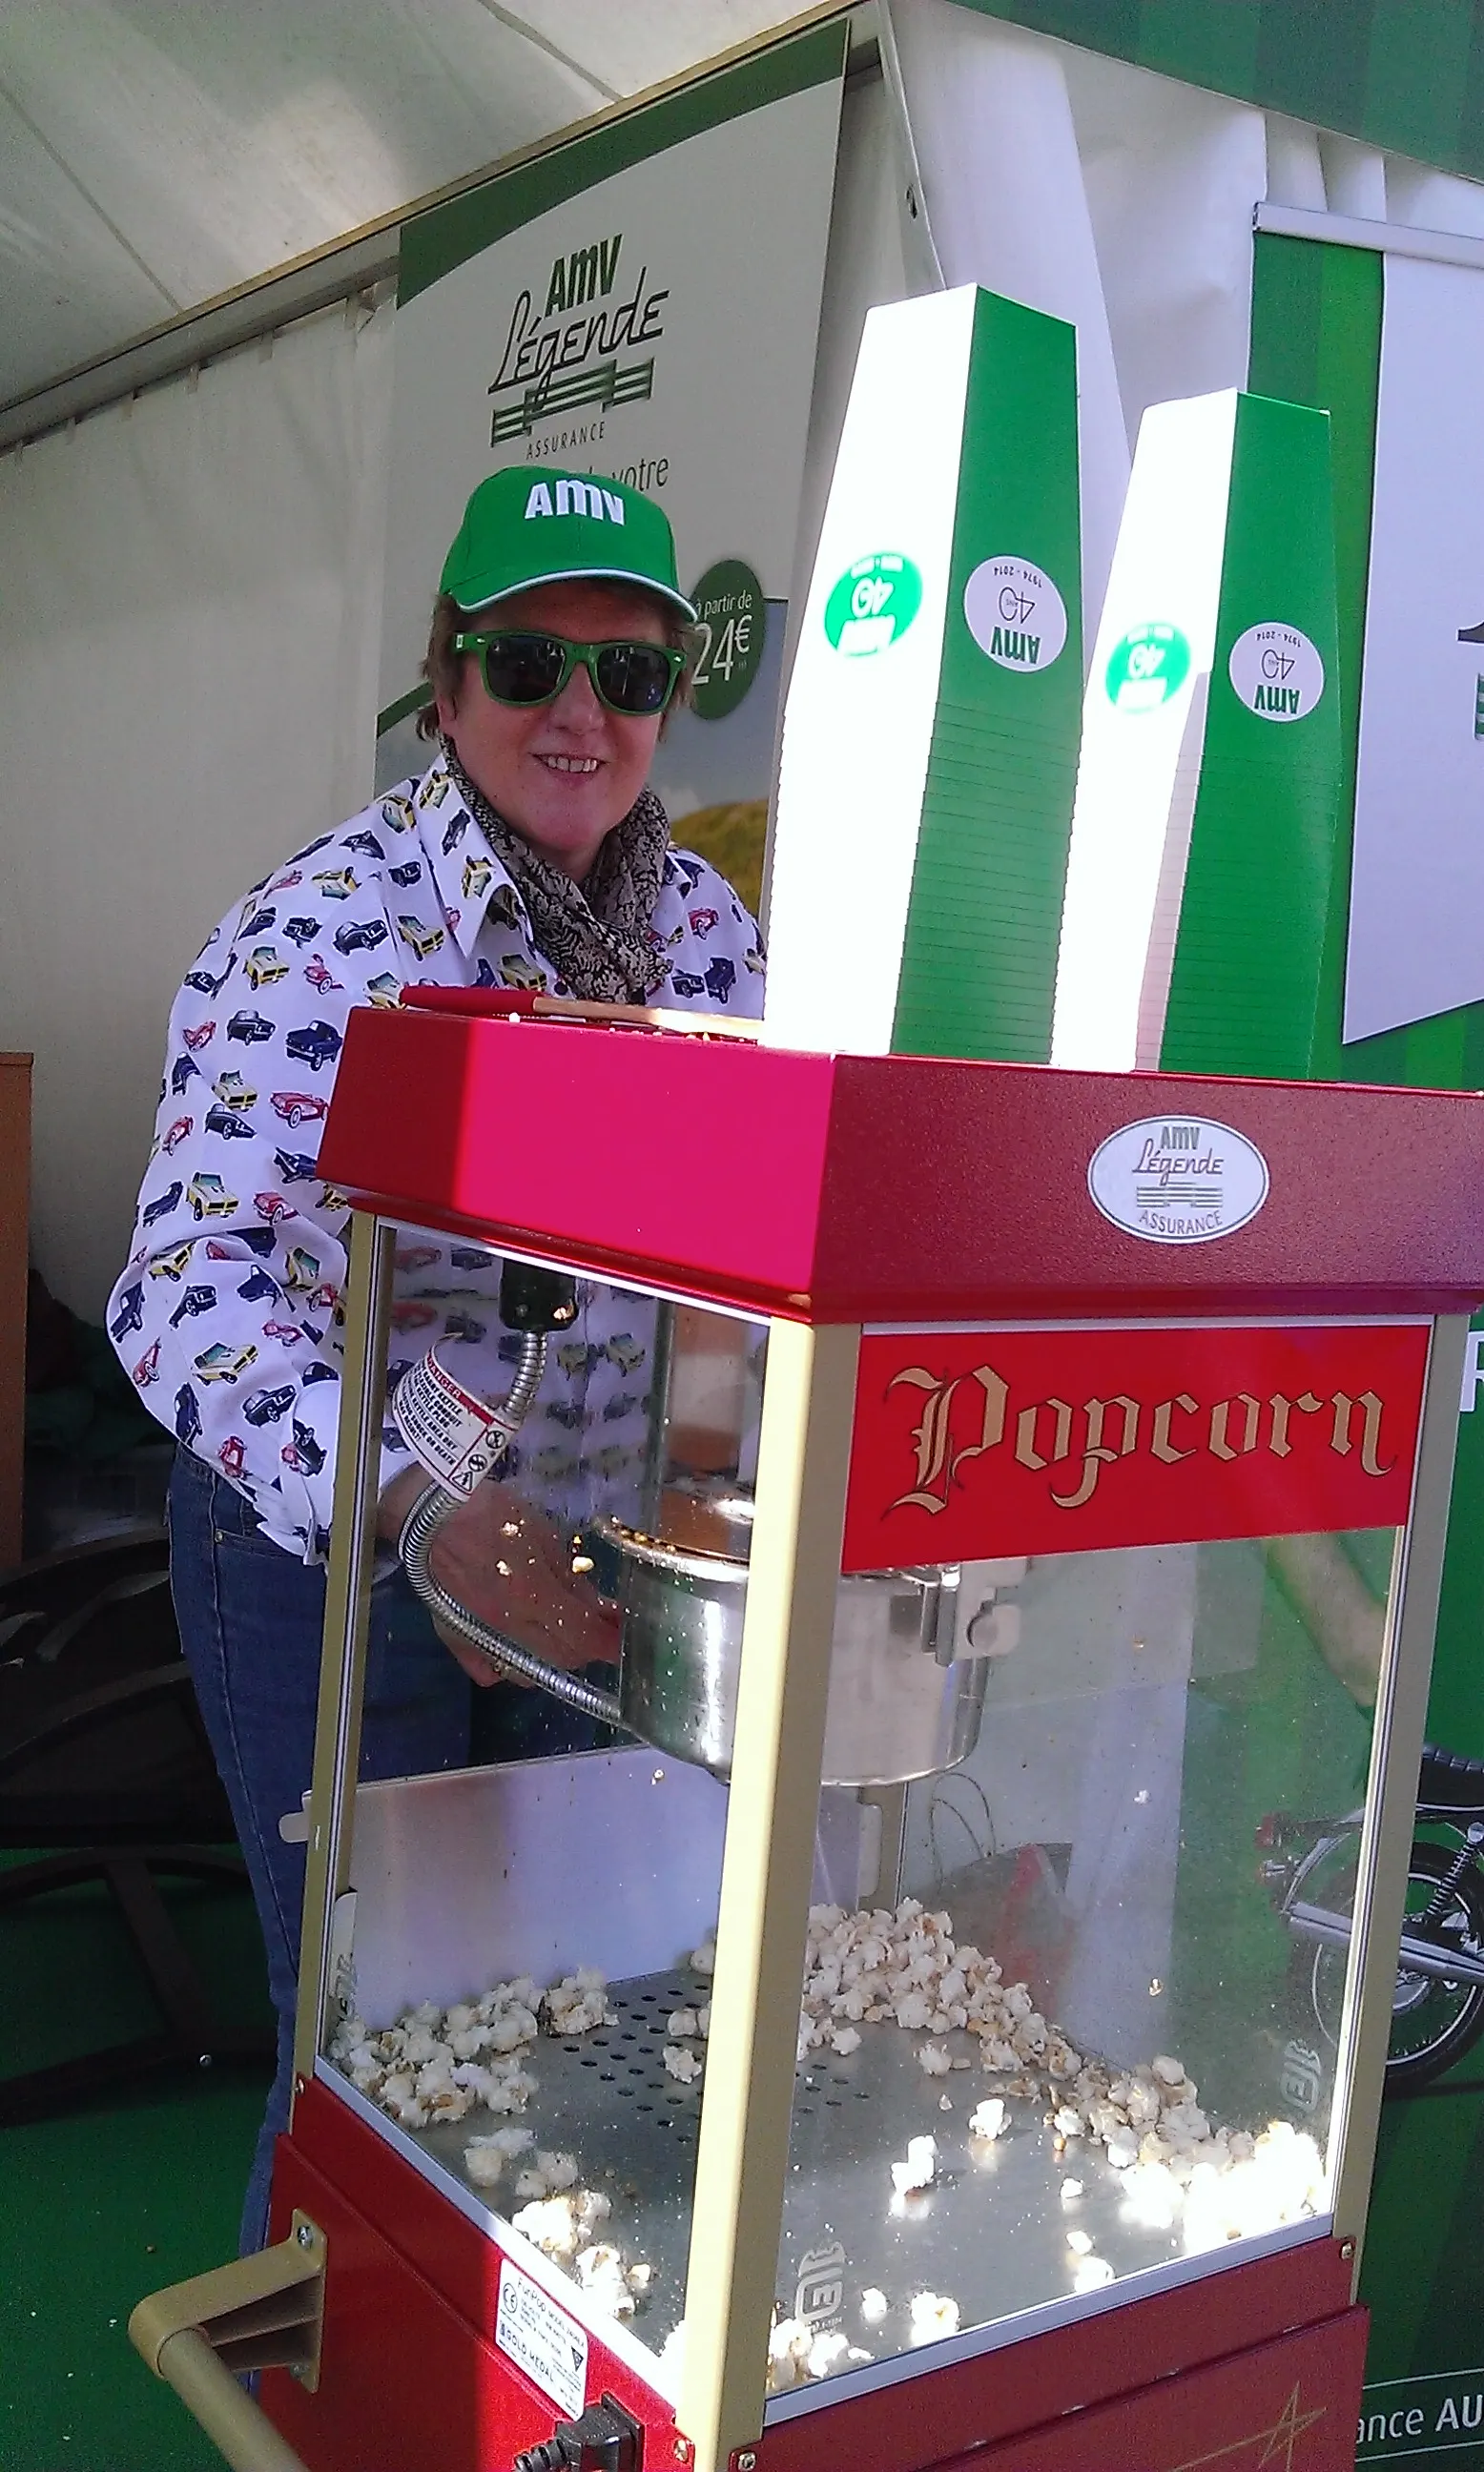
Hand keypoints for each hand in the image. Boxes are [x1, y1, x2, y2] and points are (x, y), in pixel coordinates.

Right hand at [378, 1467, 619, 1687]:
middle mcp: (508, 1625)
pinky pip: (489, 1672)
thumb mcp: (544, 1535)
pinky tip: (518, 1651)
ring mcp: (480, 1636)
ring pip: (531, 1670)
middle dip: (586, 1646)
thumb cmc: (492, 1512)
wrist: (432, 1510)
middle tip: (593, 1628)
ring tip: (559, 1634)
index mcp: (533, 1594)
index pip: (584, 1637)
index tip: (622, 1635)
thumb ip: (572, 1578)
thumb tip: (602, 1610)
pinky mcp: (456, 1639)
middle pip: (563, 1657)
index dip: (609, 1641)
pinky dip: (510, 1669)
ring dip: (552, 1657)